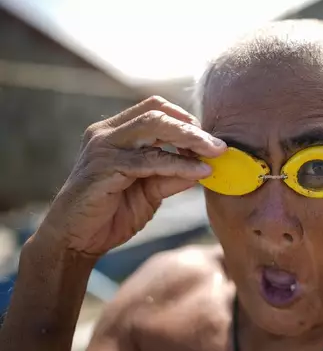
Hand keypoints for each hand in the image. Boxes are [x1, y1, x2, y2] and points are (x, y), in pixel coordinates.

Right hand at [37, 96, 225, 257]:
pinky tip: (199, 172)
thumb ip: (173, 176)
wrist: (75, 241)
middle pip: (157, 112)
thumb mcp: (150, 192)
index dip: (185, 120)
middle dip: (192, 127)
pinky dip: (178, 164)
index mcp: (115, 133)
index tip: (209, 139)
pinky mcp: (105, 167)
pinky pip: (150, 160)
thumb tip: (205, 166)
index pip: (155, 109)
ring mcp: (103, 147)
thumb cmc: (111, 213)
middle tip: (219, 145)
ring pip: (154, 127)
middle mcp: (106, 133)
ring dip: (189, 140)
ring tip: (215, 153)